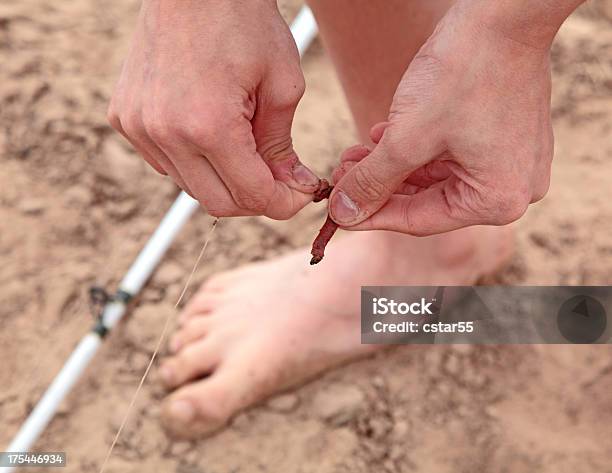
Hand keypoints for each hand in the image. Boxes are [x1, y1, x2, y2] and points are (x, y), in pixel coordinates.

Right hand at [108, 0, 318, 218]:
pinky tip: (213, 136)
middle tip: (280, 180)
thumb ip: (282, 147)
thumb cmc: (244, 22)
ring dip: (224, 181)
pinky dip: (195, 163)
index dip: (282, 203)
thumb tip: (291, 187)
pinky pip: (167, 164)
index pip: (250, 195)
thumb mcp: (282, 85)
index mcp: (208, 125)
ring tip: (249, 151)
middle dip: (256, 199)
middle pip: (218, 203)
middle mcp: (165, 133)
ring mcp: (139, 126)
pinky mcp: (125, 118)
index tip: (300, 194)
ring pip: (191, 187)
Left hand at [329, 4, 553, 234]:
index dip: (371, 215)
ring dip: (392, 167)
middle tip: (340, 176)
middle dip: (379, 186)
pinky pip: (452, 156)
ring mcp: (513, 163)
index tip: (337, 212)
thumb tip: (343, 215)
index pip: (419, 219)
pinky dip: (416, 150)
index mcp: (497, 200)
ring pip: (435, 177)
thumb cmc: (464, 72)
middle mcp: (513, 189)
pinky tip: (381, 137)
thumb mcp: (407, 137)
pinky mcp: (505, 139)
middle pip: (427, 200)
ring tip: (353, 155)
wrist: (505, 12)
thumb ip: (372, 182)